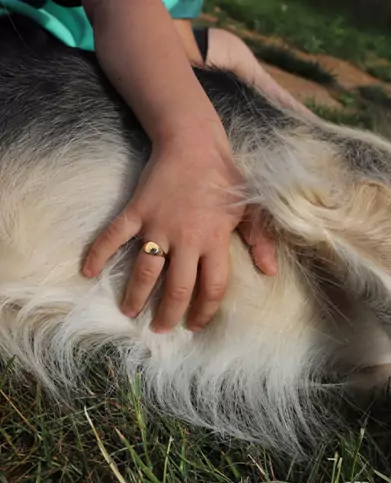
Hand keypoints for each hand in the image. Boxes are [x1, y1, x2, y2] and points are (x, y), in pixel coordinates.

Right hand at [83, 130, 275, 332]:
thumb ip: (260, 240)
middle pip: (176, 288)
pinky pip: (113, 235)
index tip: (195, 325)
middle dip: (168, 314)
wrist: (193, 143)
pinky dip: (99, 252)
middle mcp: (184, 239)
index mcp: (213, 240)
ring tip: (130, 313)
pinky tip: (88, 271)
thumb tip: (270, 272)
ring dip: (135, 296)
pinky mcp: (136, 211)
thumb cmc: (224, 177)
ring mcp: (157, 226)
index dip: (204, 311)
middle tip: (161, 329)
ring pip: (145, 271)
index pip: (211, 287)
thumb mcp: (250, 208)